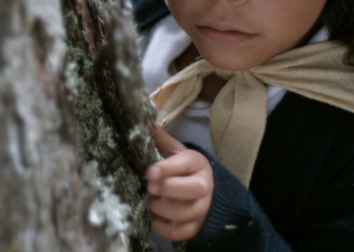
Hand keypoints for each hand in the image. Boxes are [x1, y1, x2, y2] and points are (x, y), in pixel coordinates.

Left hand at [146, 125, 213, 240]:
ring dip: (159, 207)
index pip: (187, 164)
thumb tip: (145, 122)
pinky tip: (155, 216)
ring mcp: (202, 209)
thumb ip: (162, 140)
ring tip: (150, 200)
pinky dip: (160, 225)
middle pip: (190, 190)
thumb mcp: (177, 153)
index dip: (167, 168)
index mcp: (198, 164)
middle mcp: (205, 187)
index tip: (149, 172)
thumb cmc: (186, 171)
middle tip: (149, 187)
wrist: (208, 195)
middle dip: (165, 189)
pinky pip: (177, 232)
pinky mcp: (195, 228)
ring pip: (181, 212)